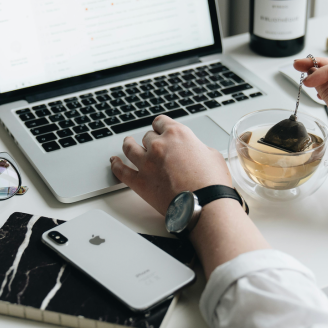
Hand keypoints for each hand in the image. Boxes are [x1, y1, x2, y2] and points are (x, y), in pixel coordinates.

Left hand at [110, 115, 231, 214]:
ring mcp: (147, 164)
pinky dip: (116, 165)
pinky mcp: (140, 182)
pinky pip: (121, 171)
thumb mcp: (212, 155)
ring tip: (127, 144)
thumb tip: (194, 151)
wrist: (205, 205)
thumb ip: (197, 148)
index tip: (159, 129)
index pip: (161, 122)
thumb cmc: (212, 183)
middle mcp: (159, 145)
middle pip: (147, 137)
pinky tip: (114, 162)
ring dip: (128, 144)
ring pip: (130, 148)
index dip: (160, 126)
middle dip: (150, 141)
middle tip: (152, 146)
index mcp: (177, 134)